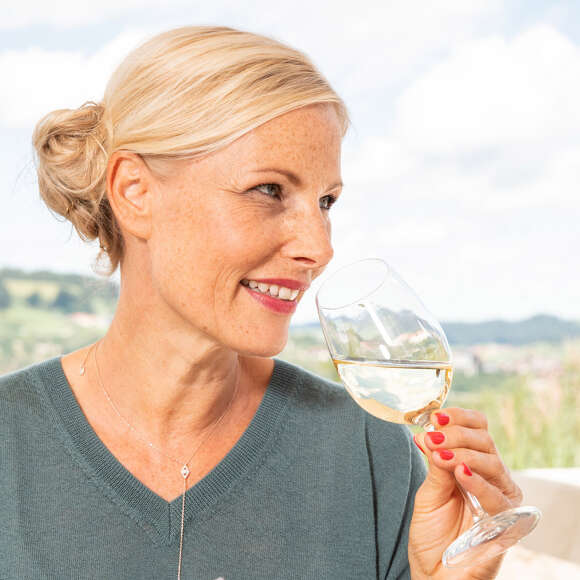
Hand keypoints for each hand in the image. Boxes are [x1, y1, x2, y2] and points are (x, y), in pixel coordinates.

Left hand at [408, 408, 522, 579]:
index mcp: (474, 468)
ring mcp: (501, 501)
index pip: (479, 430)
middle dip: (457, 434)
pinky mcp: (507, 525)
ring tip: (440, 454)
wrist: (434, 576)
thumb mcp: (428, 493)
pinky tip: (460, 474)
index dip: (460, 419)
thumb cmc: (433, 537)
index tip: (437, 416)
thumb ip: (434, 464)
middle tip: (434, 436)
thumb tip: (428, 431)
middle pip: (486, 441)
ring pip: (493, 463)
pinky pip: (498, 498)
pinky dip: (478, 482)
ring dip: (463, 454)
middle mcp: (492, 481)